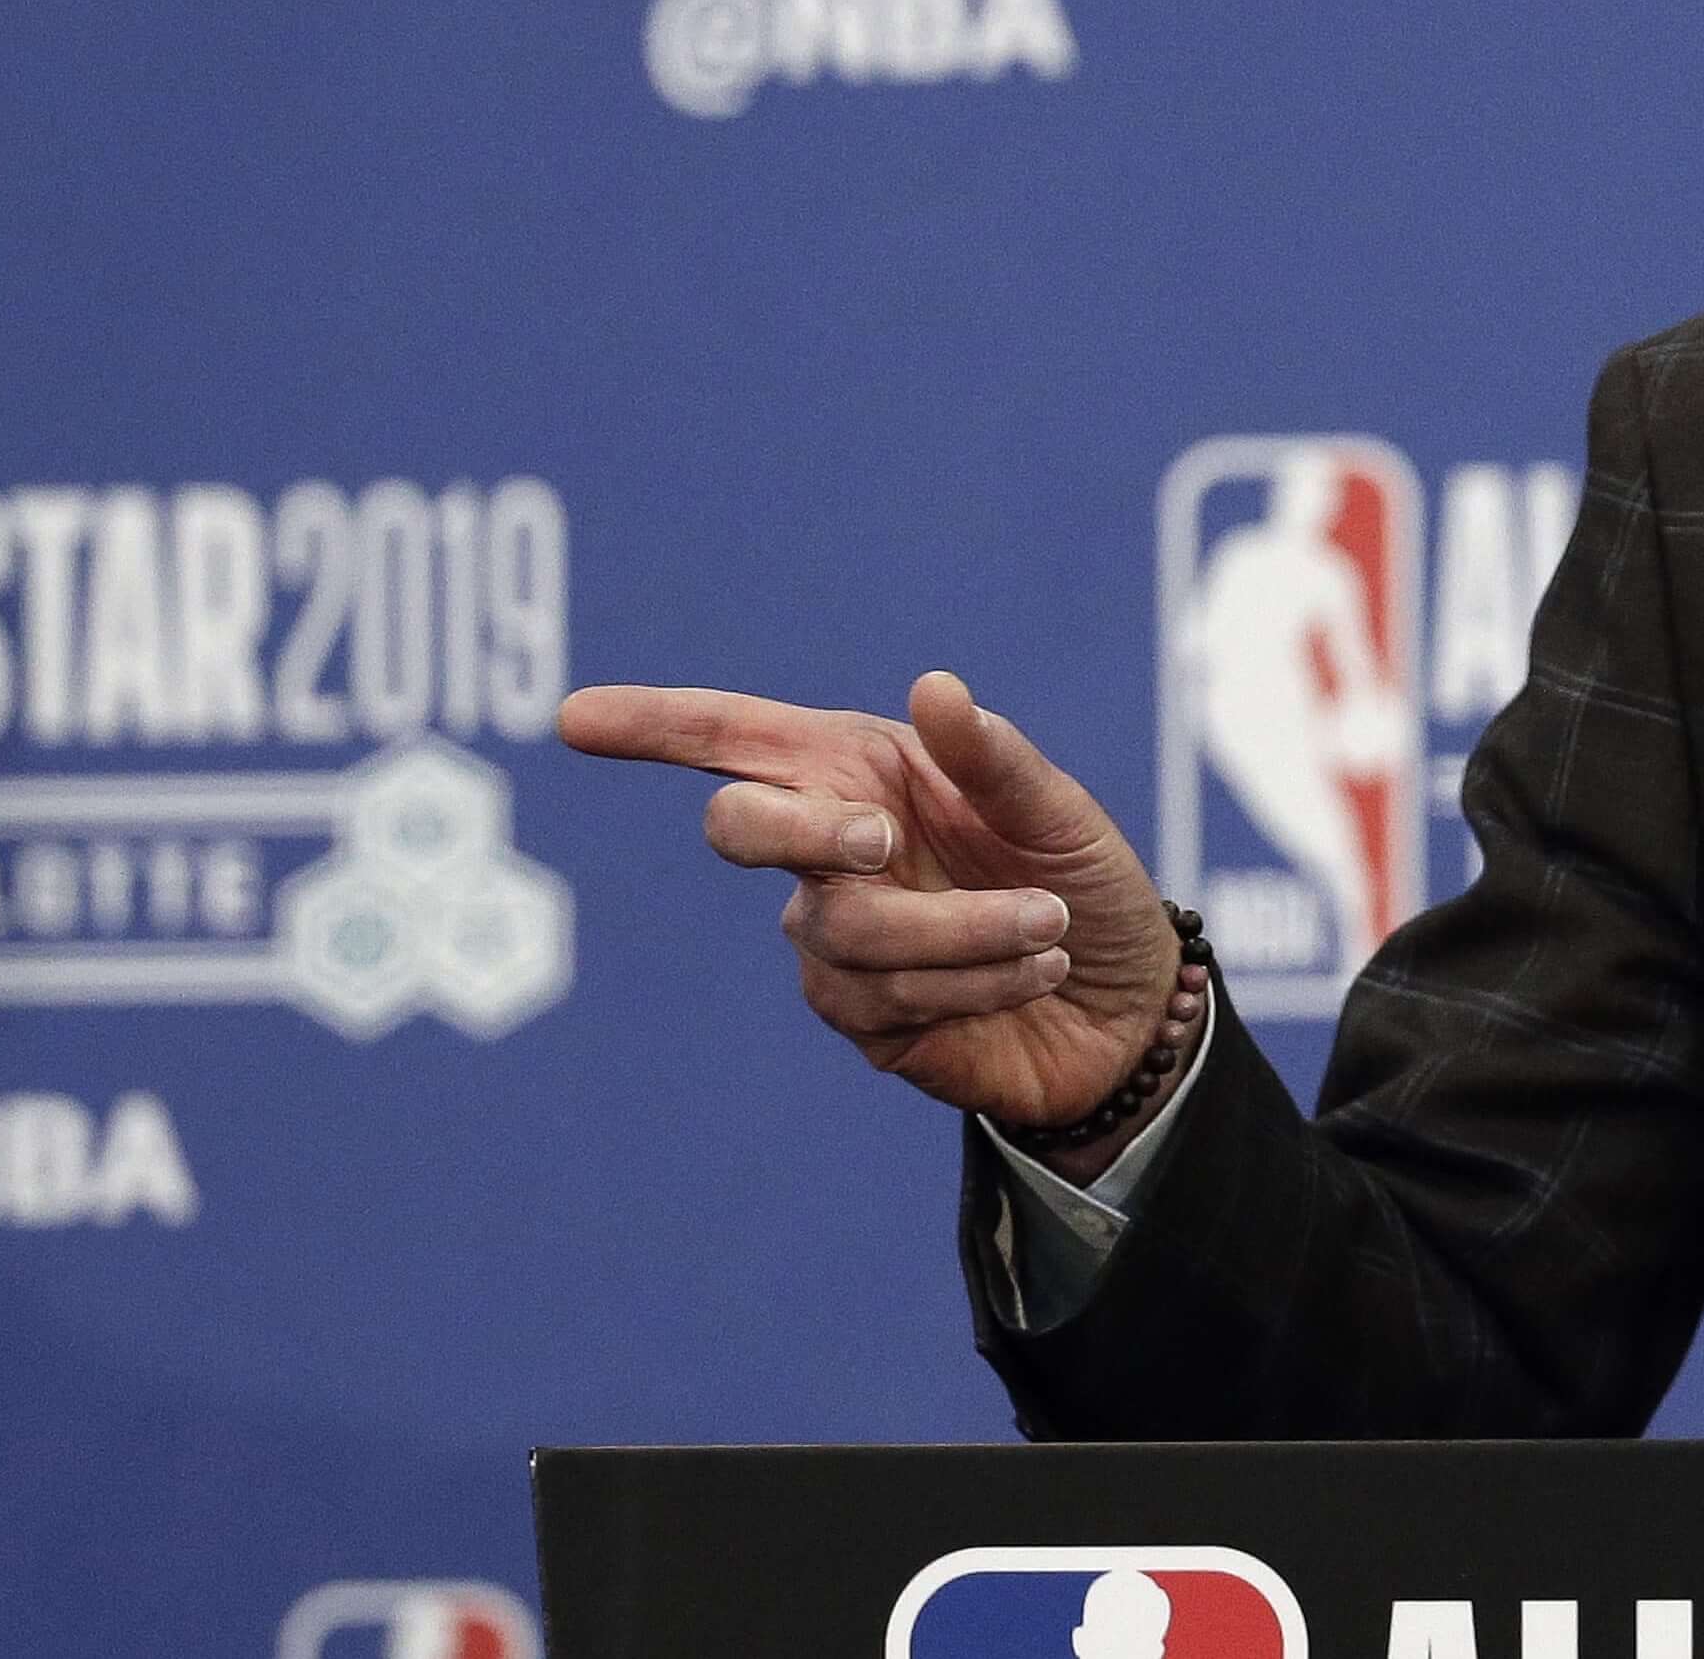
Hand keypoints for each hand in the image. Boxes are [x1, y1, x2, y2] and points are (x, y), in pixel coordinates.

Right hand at [558, 671, 1186, 1165]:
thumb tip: (935, 686)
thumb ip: (997, 758)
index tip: (573, 718)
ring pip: (843, 929)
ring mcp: (835, 937)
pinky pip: (885, 997)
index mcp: (863, 771)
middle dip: (801, 830)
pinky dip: (976, 980)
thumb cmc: (1091, 884)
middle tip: (883, 838)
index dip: (653, 727)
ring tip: (1049, 925)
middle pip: (741, 828)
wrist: (1129, 1008)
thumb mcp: (1063, 812)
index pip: (735, 740)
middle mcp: (832, 848)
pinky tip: (1032, 971)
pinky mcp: (863, 1017)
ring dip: (963, 930)